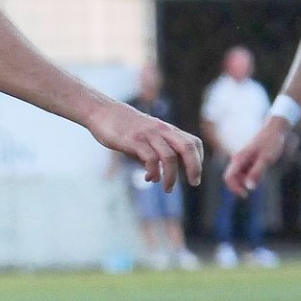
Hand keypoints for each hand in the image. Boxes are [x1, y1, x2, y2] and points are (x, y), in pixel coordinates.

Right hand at [86, 101, 202, 191]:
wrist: (102, 111)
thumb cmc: (122, 127)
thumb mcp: (142, 140)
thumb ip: (151, 156)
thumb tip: (154, 178)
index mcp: (166, 130)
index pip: (193, 142)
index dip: (198, 159)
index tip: (194, 174)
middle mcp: (161, 130)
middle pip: (188, 147)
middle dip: (194, 167)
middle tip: (194, 183)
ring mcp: (148, 135)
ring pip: (170, 156)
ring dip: (171, 176)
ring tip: (168, 189)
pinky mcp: (133, 140)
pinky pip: (150, 158)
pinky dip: (154, 171)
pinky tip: (150, 178)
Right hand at [224, 120, 290, 196]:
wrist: (276, 129)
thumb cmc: (271, 142)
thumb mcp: (266, 159)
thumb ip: (257, 173)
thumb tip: (249, 187)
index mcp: (239, 159)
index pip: (229, 177)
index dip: (234, 188)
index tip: (246, 194)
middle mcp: (237, 159)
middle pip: (231, 178)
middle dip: (239, 186)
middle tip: (253, 190)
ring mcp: (241, 159)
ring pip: (237, 175)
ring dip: (245, 181)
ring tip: (260, 177)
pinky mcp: (247, 159)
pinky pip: (243, 171)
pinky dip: (249, 176)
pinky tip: (260, 173)